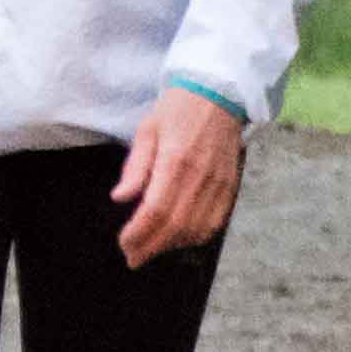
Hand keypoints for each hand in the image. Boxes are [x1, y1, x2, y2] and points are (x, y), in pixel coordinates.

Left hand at [109, 84, 245, 267]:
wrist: (218, 94)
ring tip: (152, 249)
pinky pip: (215, 223)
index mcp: (176, 160)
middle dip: (152, 247)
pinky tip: (179, 239)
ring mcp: (219, 183)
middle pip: (176, 225)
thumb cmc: (177, 110)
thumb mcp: (147, 130)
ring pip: (196, 228)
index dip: (139, 233)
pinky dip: (195, 237)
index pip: (156, 209)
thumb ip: (136, 167)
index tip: (124, 243)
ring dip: (172, 245)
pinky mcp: (230, 186)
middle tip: (133, 257)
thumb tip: (120, 198)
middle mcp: (200, 176)